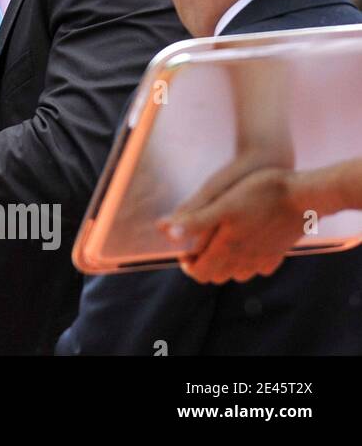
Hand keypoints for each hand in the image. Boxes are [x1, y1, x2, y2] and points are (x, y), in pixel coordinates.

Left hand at [161, 166, 304, 283]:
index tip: (183, 250)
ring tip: (218, 245)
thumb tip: (166, 232)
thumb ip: (194, 221)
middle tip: (197, 246)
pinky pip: (260, 265)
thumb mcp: (222, 205)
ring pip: (239, 273)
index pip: (200, 273)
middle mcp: (246, 261)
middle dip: (204, 264)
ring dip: (225, 264)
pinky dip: (248, 261)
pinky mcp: (280, 252)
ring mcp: (265, 258)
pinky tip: (246, 245)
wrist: (304, 195)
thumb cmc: (260, 194)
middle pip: (218, 276)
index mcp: (228, 250)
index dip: (188, 264)